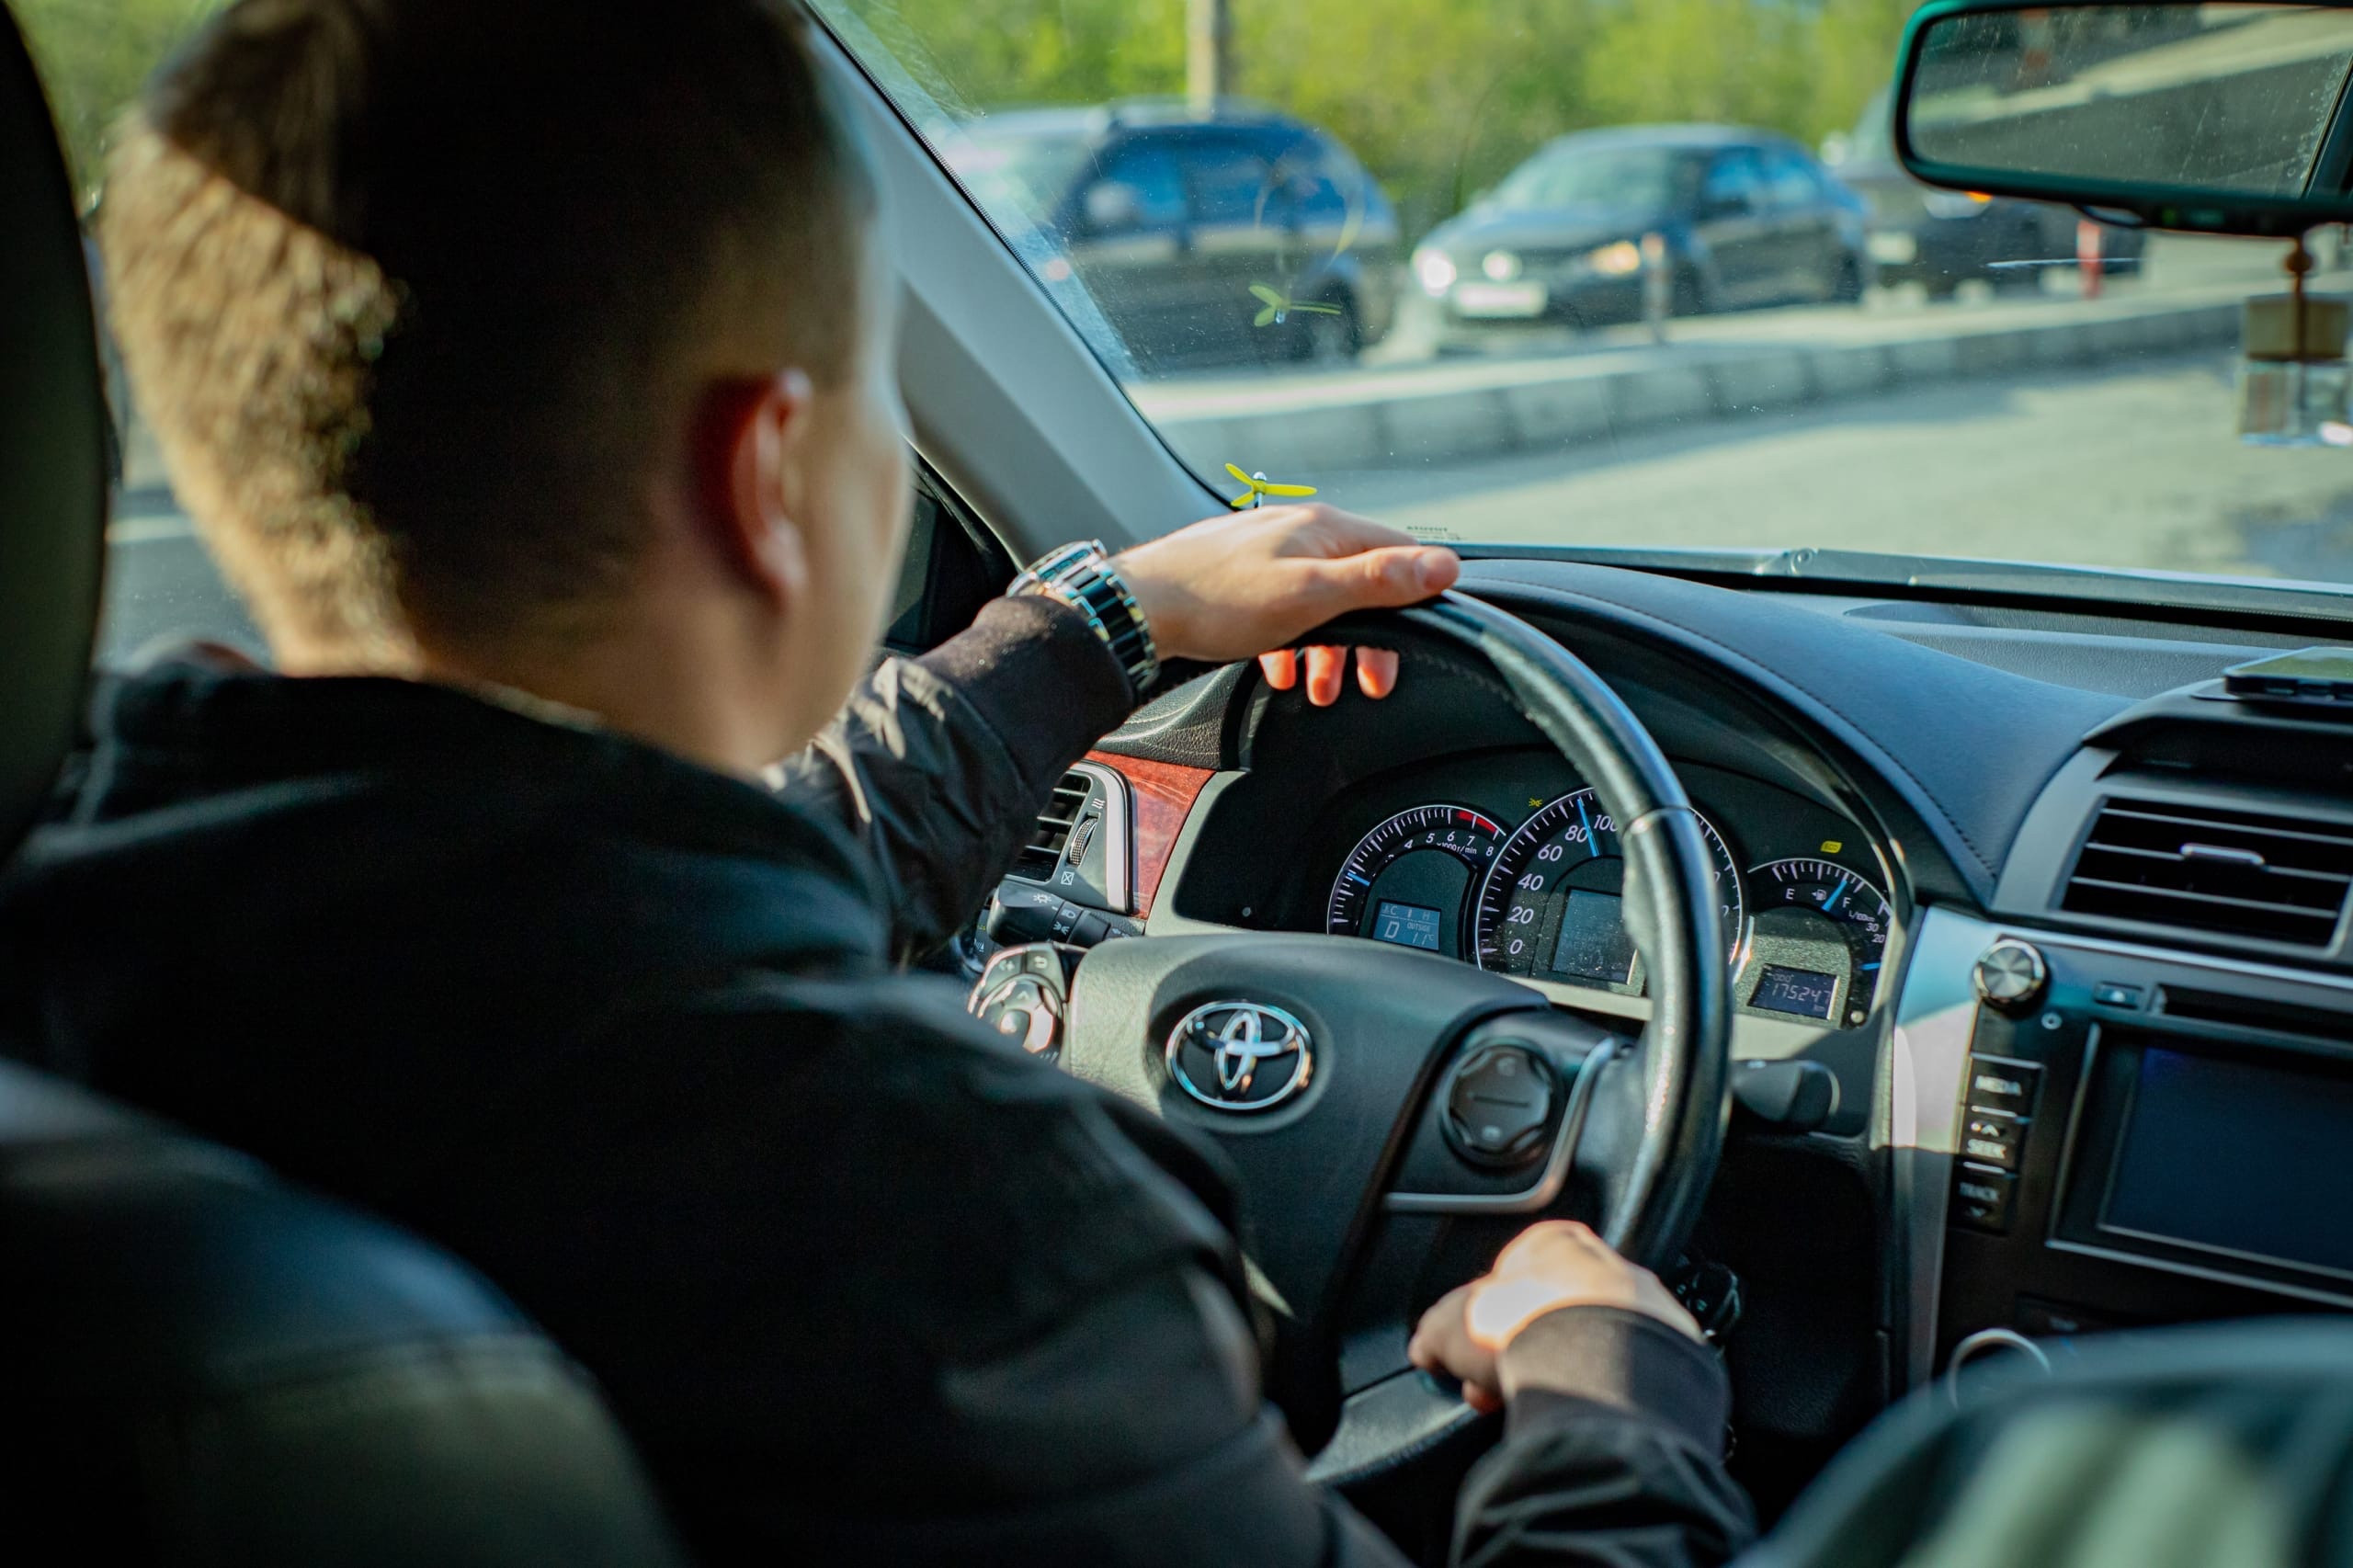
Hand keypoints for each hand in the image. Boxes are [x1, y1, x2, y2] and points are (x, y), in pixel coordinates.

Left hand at [1111, 505, 1459, 705]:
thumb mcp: (1312, 595)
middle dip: (1366, 637)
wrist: (1136, 609)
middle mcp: (1298, 531)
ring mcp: (1266, 551)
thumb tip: (1444, 566)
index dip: (1415, 599)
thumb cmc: (1217, 600)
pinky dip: (1289, 642)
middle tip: (1365, 682)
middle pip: (1358, 583)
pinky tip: (1277, 669)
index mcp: (1324, 529)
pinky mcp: (1237, 576)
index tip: (1409, 645)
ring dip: (1326, 648)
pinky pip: (1282, 609)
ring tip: (1316, 686)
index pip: (1399, 552)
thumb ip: (1379, 581)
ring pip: (1318, 601)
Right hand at [1406, 1221, 1700, 1413]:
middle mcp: (1608, 1265)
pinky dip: (1603, 1394)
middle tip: (1498, 1386)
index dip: (1486, 1314)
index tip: (1473, 1350)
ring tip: (1538, 1405)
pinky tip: (1580, 1415)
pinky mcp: (1675, 1358)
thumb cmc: (1529, 1328)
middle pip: (1552, 1310)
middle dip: (1520, 1351)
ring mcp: (1647, 1310)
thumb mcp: (1452, 1324)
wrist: (1603, 1370)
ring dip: (1563, 1372)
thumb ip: (1436, 1330)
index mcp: (1556, 1241)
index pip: (1513, 1269)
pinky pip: (1627, 1376)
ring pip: (1593, 1342)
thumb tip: (1426, 1348)